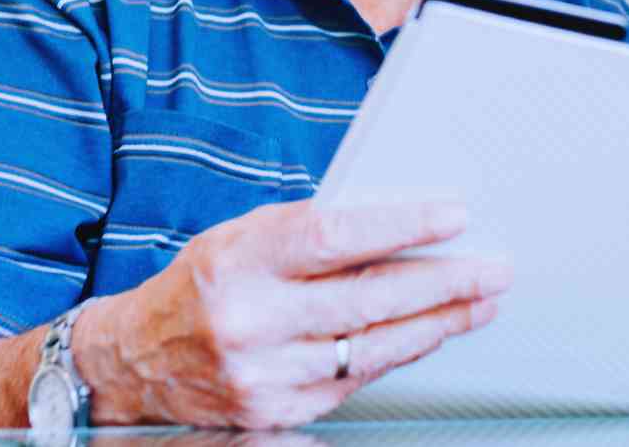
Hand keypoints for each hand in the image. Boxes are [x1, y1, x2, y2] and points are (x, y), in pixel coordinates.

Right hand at [76, 199, 510, 428]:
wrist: (135, 361)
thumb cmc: (205, 285)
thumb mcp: (245, 238)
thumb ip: (313, 233)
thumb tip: (404, 227)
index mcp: (238, 259)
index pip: (334, 237)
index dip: (400, 225)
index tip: (453, 216)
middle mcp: (247, 319)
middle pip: (366, 299)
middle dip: (442, 283)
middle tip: (492, 269)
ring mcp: (261, 374)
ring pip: (370, 347)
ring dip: (437, 323)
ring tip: (480, 302)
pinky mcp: (274, 412)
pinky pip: (355, 381)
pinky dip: (399, 353)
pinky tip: (430, 333)